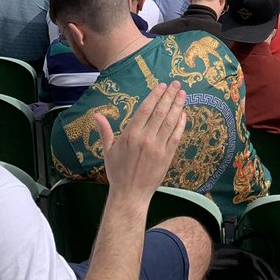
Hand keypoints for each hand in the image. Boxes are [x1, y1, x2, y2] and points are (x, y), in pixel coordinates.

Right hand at [95, 81, 186, 201]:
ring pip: (170, 122)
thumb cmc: (117, 172)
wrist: (129, 195)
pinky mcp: (167, 157)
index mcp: (130, 135)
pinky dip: (180, 124)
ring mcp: (157, 148)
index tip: (163, 86)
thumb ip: (105, 130)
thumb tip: (96, 114)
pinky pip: (176, 137)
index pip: (146, 109)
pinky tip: (183, 114)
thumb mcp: (108, 150)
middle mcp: (145, 138)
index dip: (155, 95)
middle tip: (177, 84)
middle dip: (169, 96)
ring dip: (177, 106)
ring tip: (183, 94)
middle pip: (160, 112)